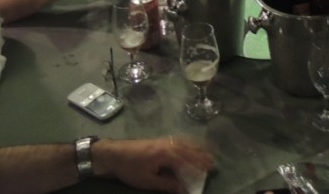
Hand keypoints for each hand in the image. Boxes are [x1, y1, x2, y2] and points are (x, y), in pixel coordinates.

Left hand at [93, 137, 214, 193]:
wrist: (114, 153)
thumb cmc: (130, 168)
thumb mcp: (148, 181)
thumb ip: (167, 184)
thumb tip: (183, 190)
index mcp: (166, 154)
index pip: (187, 160)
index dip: (199, 166)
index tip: (210, 171)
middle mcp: (168, 144)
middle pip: (189, 150)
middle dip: (202, 156)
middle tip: (214, 163)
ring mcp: (163, 140)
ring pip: (185, 143)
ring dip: (197, 148)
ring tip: (207, 153)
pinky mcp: (159, 140)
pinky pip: (178, 140)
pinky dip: (188, 142)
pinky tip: (190, 146)